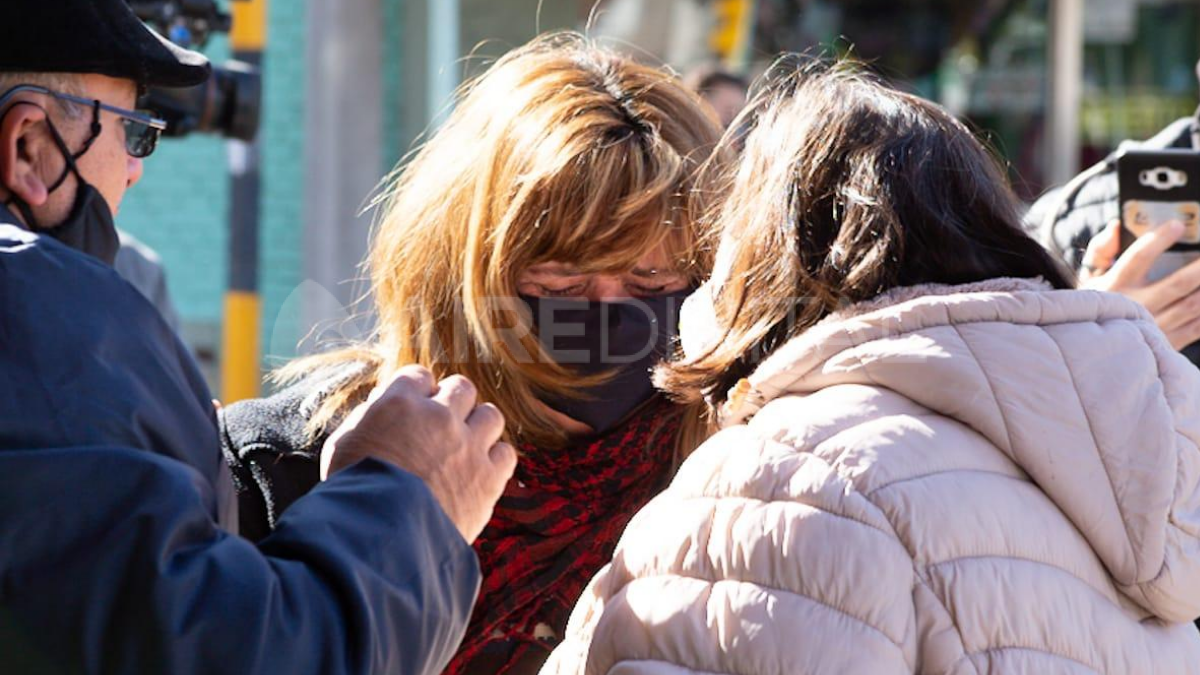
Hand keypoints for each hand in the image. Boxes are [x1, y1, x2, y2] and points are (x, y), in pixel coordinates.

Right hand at [321, 365, 517, 542]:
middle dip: (453, 403)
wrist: (379, 538)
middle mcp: (439, 416)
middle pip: (461, 388)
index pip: (419, 376)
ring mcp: (469, 446)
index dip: (418, 392)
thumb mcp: (342, 445)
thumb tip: (380, 401)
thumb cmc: (352, 493)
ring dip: (479, 427)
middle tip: (442, 426)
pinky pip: (506, 453)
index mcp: (400, 403)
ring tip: (465, 447)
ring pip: (491, 415)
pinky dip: (495, 460)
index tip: (415, 408)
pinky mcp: (488, 478)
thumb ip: (365, 417)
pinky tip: (479, 472)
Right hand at [1081, 219, 1199, 348]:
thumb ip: (1101, 250)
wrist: (1096, 351)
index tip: (1178, 225)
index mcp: (1115, 286)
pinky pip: (1199, 326)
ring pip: (1194, 305)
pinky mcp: (1169, 343)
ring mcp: (1155, 327)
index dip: (1158, 240)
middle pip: (1178, 283)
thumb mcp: (1088, 277)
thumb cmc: (1097, 304)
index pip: (1138, 258)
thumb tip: (1116, 227)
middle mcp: (1136, 307)